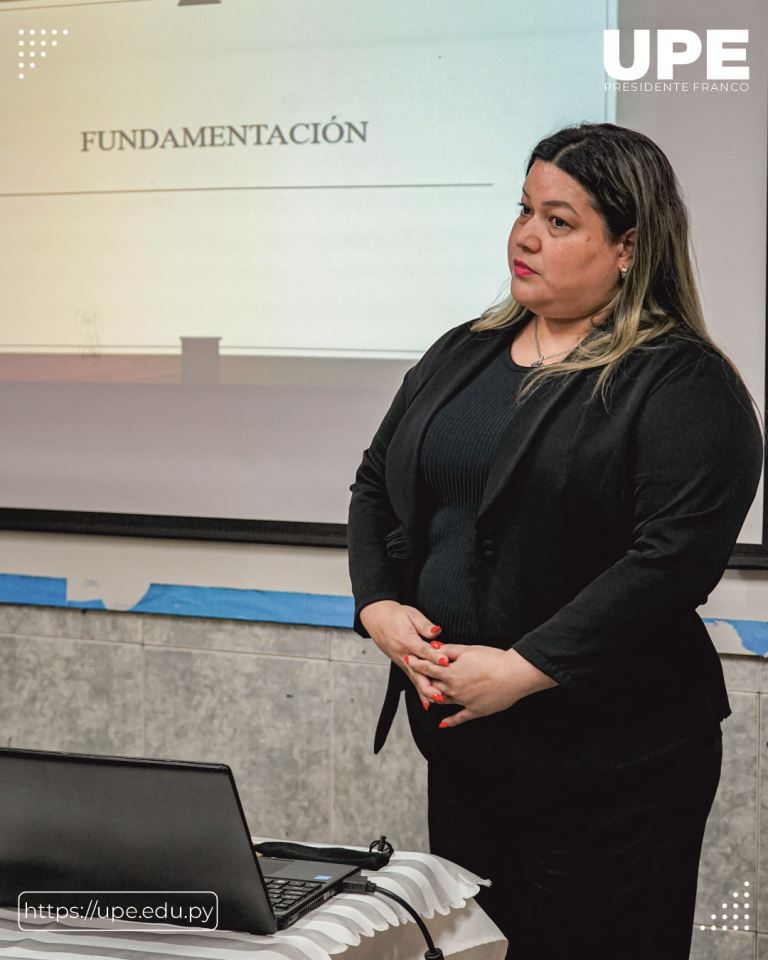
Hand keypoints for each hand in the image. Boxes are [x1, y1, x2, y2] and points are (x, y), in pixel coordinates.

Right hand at [359, 600, 450, 708]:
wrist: (378, 620)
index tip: (446, 662)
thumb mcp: (411, 614)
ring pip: (416, 680)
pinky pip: (413, 681)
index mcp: (408, 641)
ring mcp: (403, 663)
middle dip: (431, 683)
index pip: (423, 651)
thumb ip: (424, 624)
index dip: (435, 657)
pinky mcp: (404, 666)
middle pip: (419, 672)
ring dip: (427, 692)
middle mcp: (405, 655)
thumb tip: (437, 631)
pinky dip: (420, 693)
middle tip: (444, 691)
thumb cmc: (396, 616)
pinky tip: (428, 703)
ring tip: (440, 700)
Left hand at [407, 645, 557, 727]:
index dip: (417, 664)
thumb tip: (433, 648)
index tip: (408, 660)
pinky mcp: (475, 711)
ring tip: (425, 694)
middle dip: (422, 680)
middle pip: (432, 686)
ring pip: (442, 701)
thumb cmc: (493, 659)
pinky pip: (459, 718)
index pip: (428, 669)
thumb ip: (449, 650)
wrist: (513, 675)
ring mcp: (464, 702)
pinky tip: (442, 724)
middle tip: (414, 676)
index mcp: (451, 673)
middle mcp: (454, 690)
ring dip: (433, 697)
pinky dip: (450, 722)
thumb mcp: (468, 650)